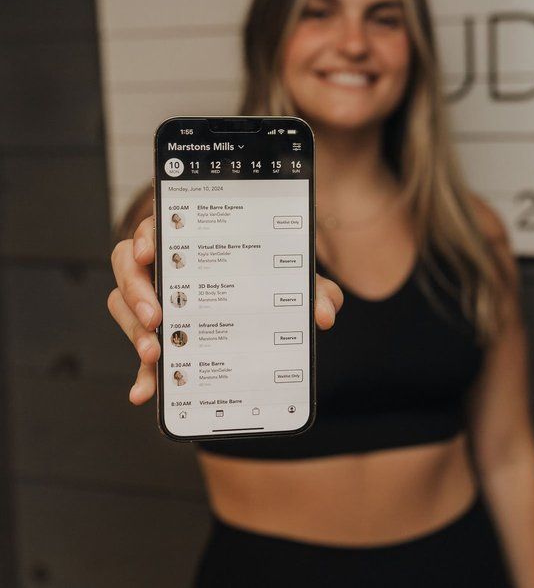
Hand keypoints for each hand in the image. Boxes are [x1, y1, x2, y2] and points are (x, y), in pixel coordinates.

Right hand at [108, 214, 343, 404]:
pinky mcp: (158, 335)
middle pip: (128, 266)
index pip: (158, 226)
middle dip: (136, 293)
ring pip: (123, 306)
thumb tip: (325, 314)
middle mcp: (167, 265)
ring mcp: (157, 298)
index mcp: (194, 240)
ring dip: (133, 331)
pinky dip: (143, 374)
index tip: (149, 251)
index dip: (147, 236)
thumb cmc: (275, 281)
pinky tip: (146, 393)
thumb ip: (314, 290)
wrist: (272, 308)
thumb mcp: (295, 282)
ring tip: (155, 355)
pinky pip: (140, 350)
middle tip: (156, 318)